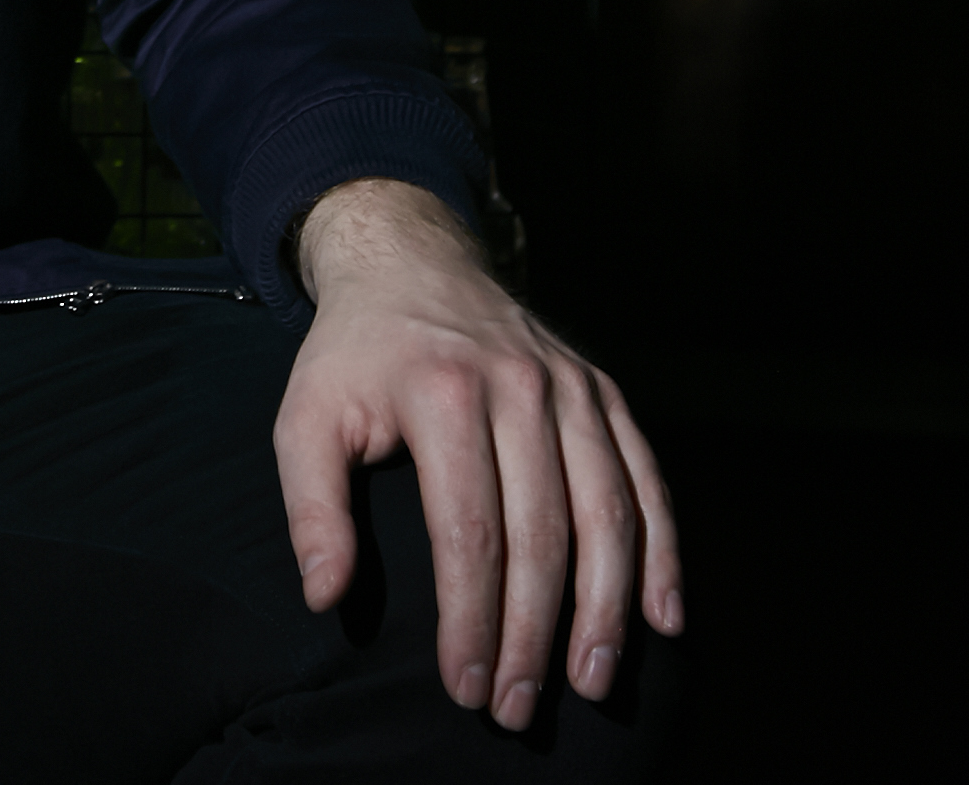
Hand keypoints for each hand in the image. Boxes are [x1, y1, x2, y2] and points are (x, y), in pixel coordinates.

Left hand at [275, 178, 682, 731]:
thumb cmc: (354, 355)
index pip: (468, 531)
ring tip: (591, 684)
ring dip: (607, 609)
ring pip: (608, 513)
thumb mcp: (305, 416)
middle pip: (543, 533)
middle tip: (518, 707)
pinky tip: (662, 618)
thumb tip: (327, 597)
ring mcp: (572, 387)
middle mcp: (519, 386)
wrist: (410, 261)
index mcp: (443, 392)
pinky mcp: (605, 392)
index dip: (471, 619)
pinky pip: (647, 479)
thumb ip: (311, 507)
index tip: (463, 687)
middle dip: (533, 634)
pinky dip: (663, 552)